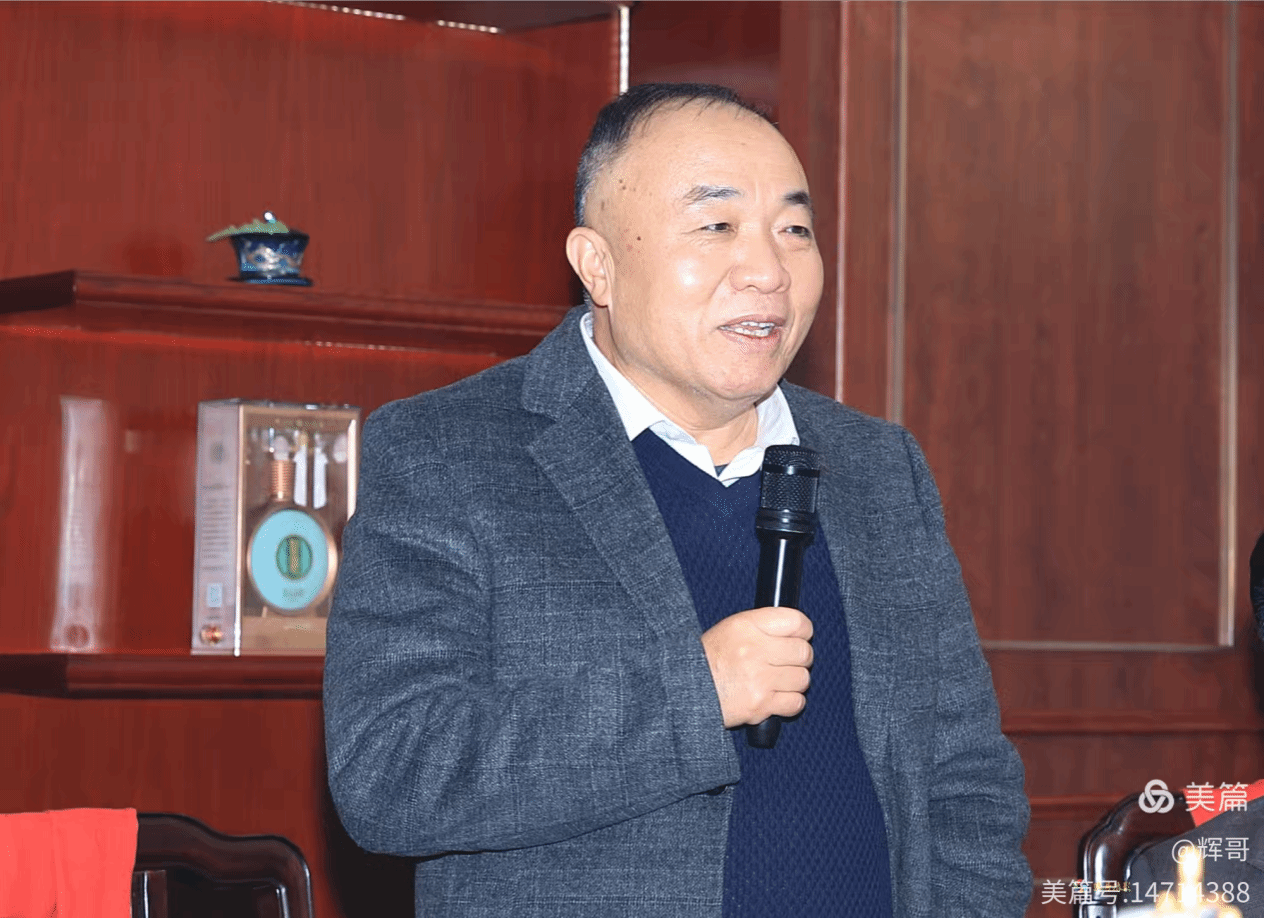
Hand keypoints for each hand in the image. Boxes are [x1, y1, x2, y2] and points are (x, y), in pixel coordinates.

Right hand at [700, 606, 812, 728]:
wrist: (686, 690)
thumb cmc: (709, 659)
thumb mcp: (730, 629)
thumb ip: (762, 626)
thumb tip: (797, 631)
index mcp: (747, 626)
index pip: (796, 622)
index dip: (803, 630)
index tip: (800, 637)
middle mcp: (754, 649)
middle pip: (804, 652)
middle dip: (800, 658)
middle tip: (787, 662)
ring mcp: (759, 679)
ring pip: (802, 678)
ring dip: (794, 682)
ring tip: (778, 681)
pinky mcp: (760, 704)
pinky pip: (796, 702)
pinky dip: (791, 702)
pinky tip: (777, 697)